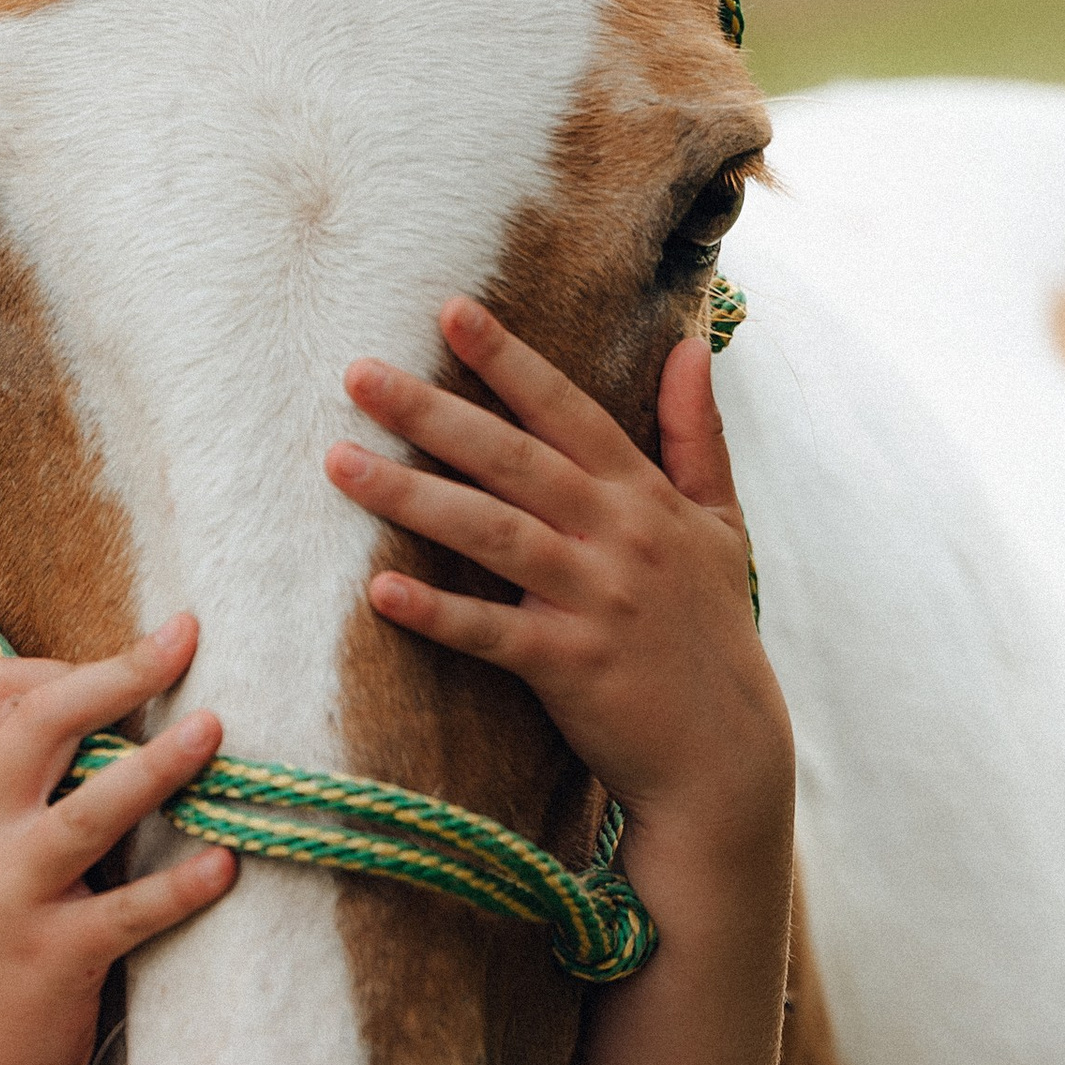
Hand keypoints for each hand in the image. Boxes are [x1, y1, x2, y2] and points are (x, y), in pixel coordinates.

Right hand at [0, 615, 234, 1064]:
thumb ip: (17, 811)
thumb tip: (108, 748)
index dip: (63, 667)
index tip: (123, 671)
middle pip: (39, 723)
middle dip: (117, 673)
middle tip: (185, 638)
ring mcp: (10, 899)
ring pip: (86, 811)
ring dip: (158, 767)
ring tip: (216, 732)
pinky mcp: (53, 961)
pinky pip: (128, 911)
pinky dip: (182, 886)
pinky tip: (225, 866)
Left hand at [329, 301, 789, 864]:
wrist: (725, 753)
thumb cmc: (711, 633)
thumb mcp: (722, 524)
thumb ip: (695, 434)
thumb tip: (689, 343)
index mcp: (644, 497)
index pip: (567, 411)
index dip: (508, 361)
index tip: (449, 312)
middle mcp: (618, 537)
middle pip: (513, 460)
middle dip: (433, 412)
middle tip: (357, 374)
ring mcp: (594, 601)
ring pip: (492, 533)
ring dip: (411, 496)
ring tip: (339, 463)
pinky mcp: (569, 667)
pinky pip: (492, 633)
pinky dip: (438, 613)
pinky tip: (379, 591)